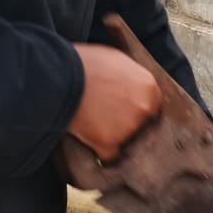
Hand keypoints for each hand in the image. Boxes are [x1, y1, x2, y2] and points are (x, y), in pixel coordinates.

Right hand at [68, 43, 161, 162]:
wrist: (59, 77)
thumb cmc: (85, 63)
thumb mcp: (116, 58)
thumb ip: (131, 75)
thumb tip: (132, 84)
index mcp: (148, 86)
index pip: (153, 104)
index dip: (137, 105)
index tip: (125, 105)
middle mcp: (143, 109)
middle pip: (142, 123)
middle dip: (128, 121)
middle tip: (107, 113)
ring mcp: (128, 128)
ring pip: (126, 138)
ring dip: (113, 134)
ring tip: (93, 119)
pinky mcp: (109, 144)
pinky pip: (109, 154)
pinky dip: (100, 148)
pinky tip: (89, 135)